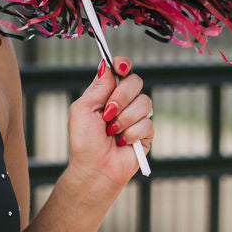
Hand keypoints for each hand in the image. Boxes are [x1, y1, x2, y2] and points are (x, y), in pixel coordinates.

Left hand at [68, 56, 153, 188]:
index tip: (120, 67)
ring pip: (144, 102)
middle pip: (136, 81)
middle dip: (121, 97)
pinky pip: (147, 123)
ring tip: (112, 132)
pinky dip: (131, 133)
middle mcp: (123, 102)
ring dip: (124, 119)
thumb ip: (98, 86)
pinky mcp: (147, 132)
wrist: (94, 167)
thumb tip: (107, 64)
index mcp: (107, 93)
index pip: (121, 70)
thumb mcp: (83, 109)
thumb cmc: (84, 141)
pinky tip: (122, 142)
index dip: (123, 64)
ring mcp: (136, 116)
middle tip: (107, 114)